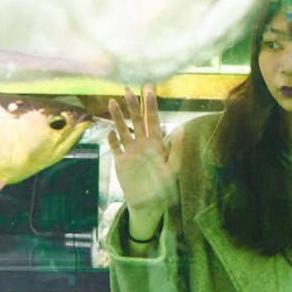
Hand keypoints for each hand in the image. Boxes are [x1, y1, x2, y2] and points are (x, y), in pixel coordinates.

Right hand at [107, 84, 180, 231]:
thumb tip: (180, 128)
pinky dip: (112, 140)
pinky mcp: (120, 162)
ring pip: (123, 130)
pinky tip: (110, 132)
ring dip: (118, 117)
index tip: (148, 90)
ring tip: (112, 102)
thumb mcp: (174, 167)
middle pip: (137, 120)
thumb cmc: (164, 185)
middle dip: (133, 104)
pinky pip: (115, 147)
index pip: (153, 119)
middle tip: (128, 88)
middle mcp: (142, 143)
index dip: (150, 105)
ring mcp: (130, 151)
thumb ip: (177, 148)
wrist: (149, 203)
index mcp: (156, 143)